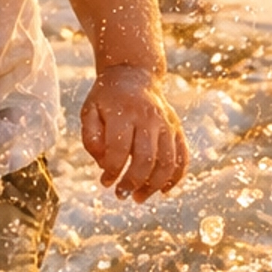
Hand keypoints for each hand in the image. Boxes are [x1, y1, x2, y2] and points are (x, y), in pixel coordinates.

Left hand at [80, 67, 187, 199]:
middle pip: (146, 159)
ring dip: (154, 185)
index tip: (105, 182)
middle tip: (122, 195)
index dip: (112, 171)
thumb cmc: (107, 98)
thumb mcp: (89, 110)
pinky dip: (175, 178)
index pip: (119, 149)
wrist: (133, 74)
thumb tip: (104, 164)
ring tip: (139, 197)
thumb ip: (91, 137)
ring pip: (167, 162)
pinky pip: (182, 157)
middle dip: (133, 182)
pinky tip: (162, 190)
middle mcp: (149, 118)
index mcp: (124, 112)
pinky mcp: (177, 129)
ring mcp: (167, 123)